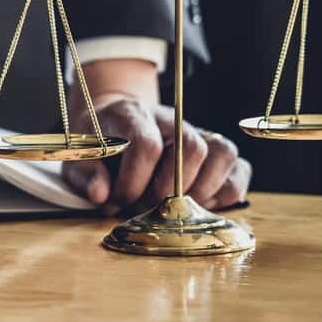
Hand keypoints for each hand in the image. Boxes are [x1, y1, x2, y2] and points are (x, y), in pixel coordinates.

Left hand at [63, 96, 250, 213]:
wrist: (116, 123)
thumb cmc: (101, 144)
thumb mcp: (81, 157)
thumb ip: (85, 174)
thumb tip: (100, 195)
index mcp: (133, 114)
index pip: (147, 144)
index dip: (133, 181)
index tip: (117, 199)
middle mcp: (172, 119)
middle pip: (191, 148)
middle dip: (167, 190)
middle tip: (146, 206)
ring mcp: (199, 132)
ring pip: (222, 154)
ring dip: (200, 191)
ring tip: (172, 206)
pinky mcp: (217, 152)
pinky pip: (240, 170)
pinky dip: (224, 194)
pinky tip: (196, 204)